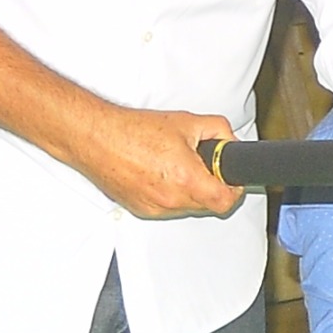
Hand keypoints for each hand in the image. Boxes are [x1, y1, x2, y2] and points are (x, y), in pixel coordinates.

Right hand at [84, 108, 245, 219]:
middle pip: (208, 205)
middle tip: (203, 166)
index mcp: (186, 179)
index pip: (225, 201)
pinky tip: (160, 174)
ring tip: (177, 166)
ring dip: (190, 191)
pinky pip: (166, 208)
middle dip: (211, 186)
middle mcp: (170, 200)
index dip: (235, 190)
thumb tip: (230, 141)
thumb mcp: (187, 122)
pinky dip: (170, 194)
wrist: (97, 137)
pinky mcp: (140, 210)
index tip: (233, 180)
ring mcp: (153, 208)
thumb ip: (219, 130)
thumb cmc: (133, 131)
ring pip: (186, 208)